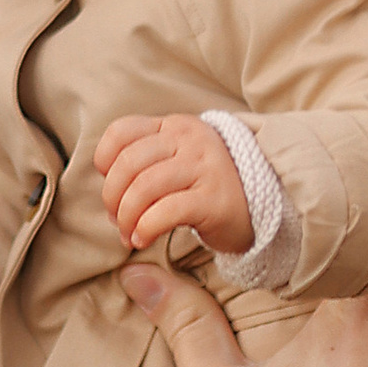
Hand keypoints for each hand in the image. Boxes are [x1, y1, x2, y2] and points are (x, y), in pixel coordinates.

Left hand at [97, 111, 254, 256]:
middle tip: (117, 221)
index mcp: (175, 127)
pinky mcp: (215, 199)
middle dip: (112, 197)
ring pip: (144, 187)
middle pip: (128, 163)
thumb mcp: (177, 163)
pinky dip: (146, 228)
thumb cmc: (207, 188)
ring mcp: (206, 167)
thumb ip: (145, 165)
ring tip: (129, 234)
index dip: (105, 161)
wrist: (262, 207)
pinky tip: (143, 239)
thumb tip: (108, 196)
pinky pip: (167, 211)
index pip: (122, 131)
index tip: (113, 188)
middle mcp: (191, 139)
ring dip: (127, 217)